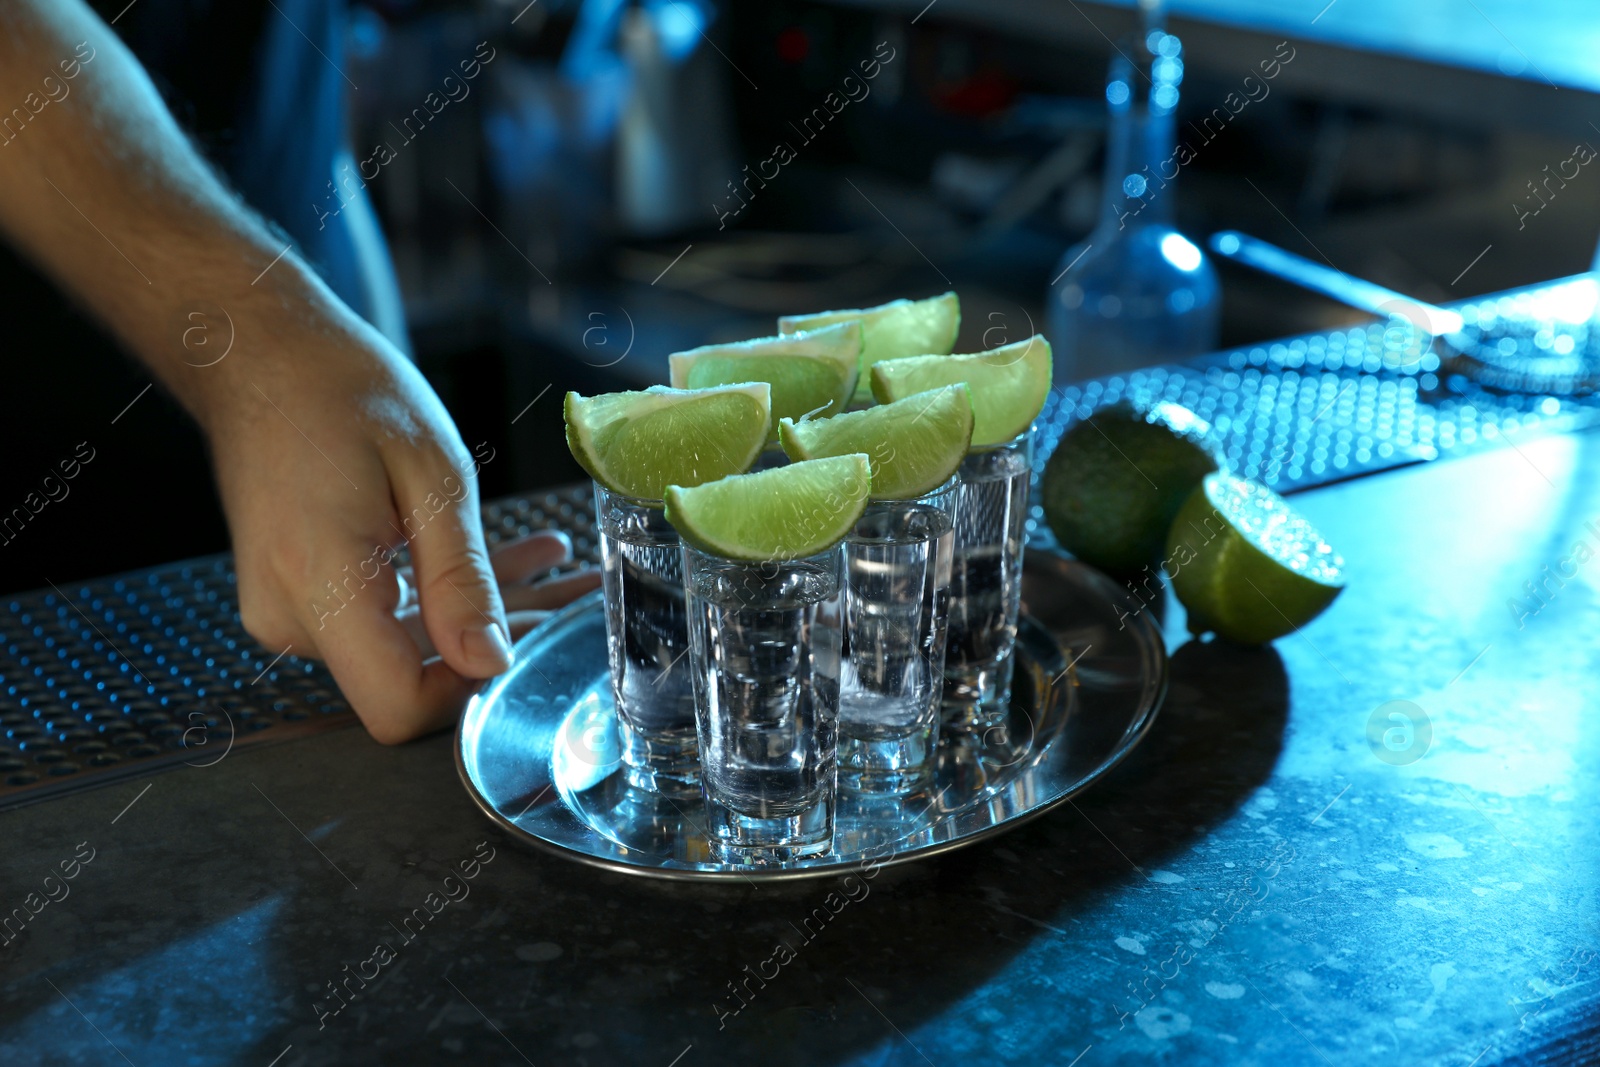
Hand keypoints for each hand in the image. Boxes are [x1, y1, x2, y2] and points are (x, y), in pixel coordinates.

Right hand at [200, 318, 583, 742]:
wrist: (257, 354)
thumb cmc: (339, 391)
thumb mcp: (431, 477)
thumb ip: (461, 580)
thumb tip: (491, 663)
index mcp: (319, 584)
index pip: (397, 706)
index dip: (468, 689)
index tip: (529, 642)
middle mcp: (289, 615)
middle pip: (409, 676)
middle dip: (496, 640)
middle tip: (574, 591)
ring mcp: (286, 609)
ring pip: (404, 646)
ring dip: (480, 609)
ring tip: (549, 561)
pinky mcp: (297, 595)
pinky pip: (380, 616)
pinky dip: (439, 592)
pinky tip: (503, 558)